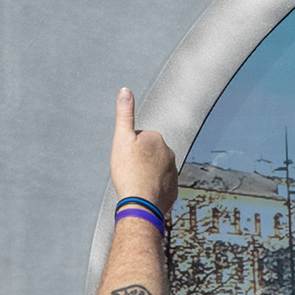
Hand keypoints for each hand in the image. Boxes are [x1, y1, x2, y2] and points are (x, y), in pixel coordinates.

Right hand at [111, 89, 176, 210]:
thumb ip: (124, 114)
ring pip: (154, 169)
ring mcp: (173, 171)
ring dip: (145, 173)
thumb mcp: (121, 139)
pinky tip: (144, 191)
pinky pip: (160, 184)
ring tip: (136, 181)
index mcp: (157, 139)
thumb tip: (125, 91)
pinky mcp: (173, 188)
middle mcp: (169, 153)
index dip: (128, 149)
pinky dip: (152, 187)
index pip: (138, 139)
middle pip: (147, 154)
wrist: (141, 203)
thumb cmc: (128, 172)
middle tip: (129, 170)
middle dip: (138, 160)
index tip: (125, 158)